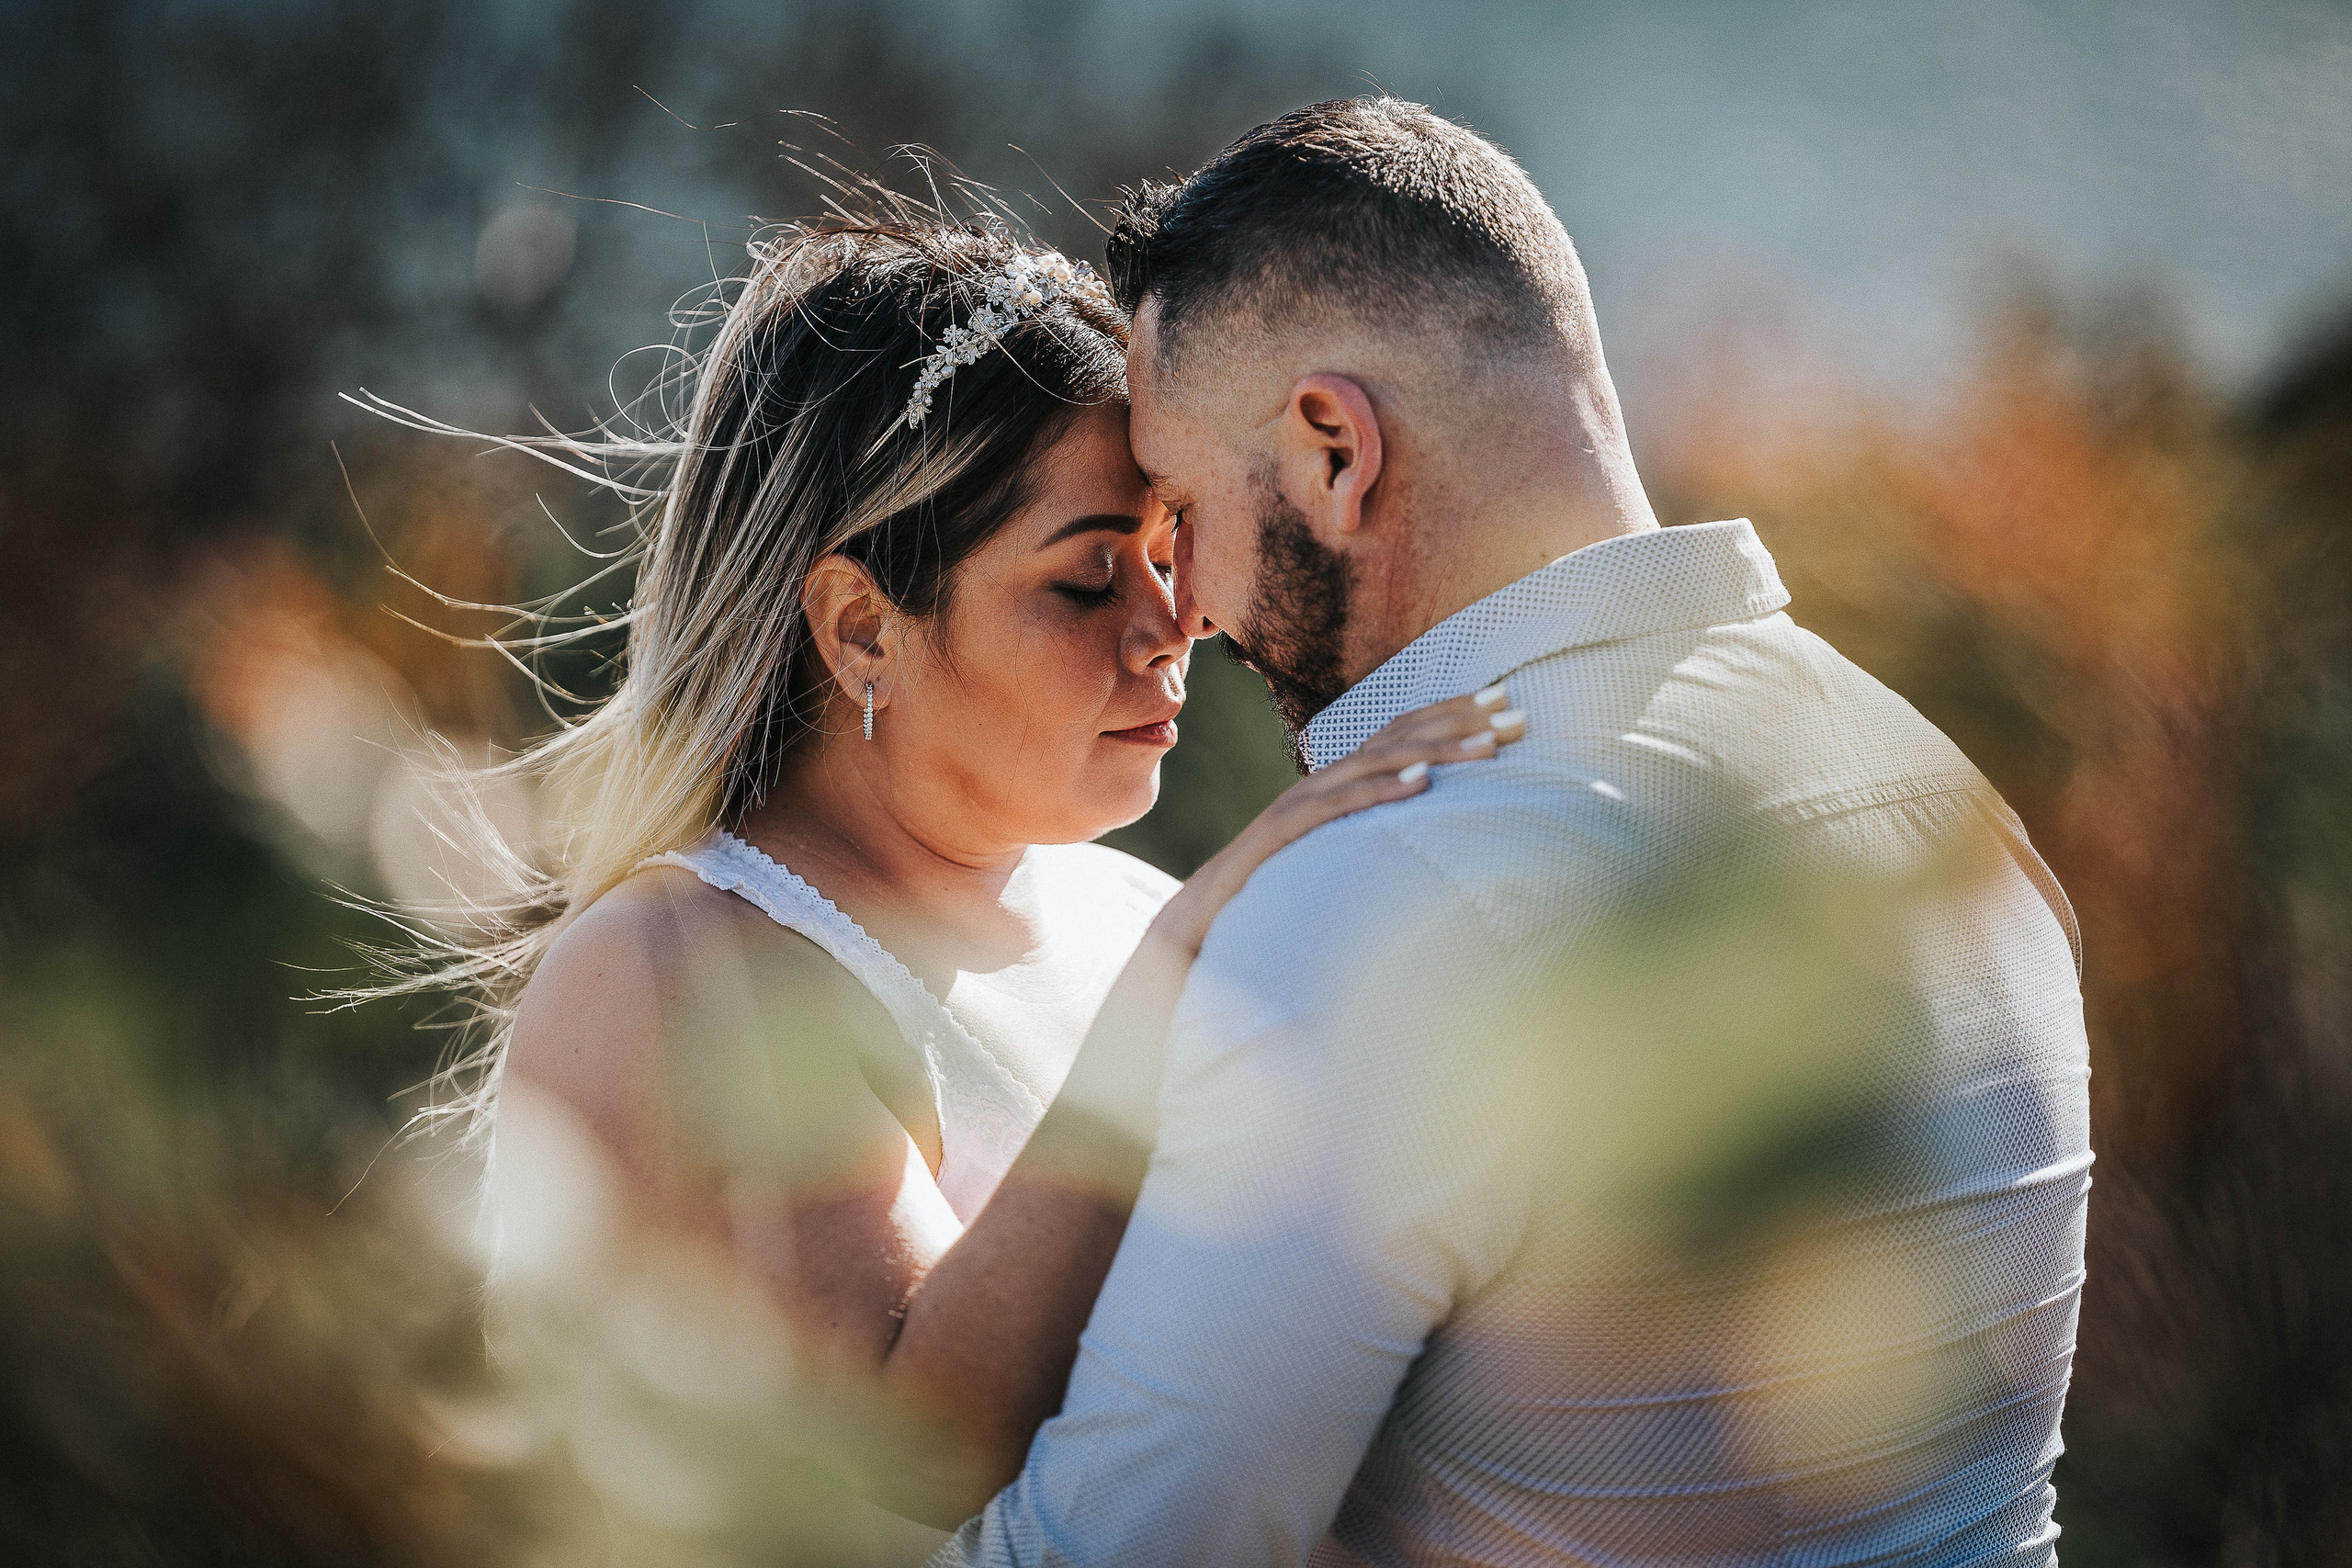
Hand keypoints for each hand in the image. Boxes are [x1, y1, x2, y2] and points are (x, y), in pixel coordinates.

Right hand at [1155, 685, 1526, 957]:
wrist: (1199, 918)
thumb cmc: (1271, 890)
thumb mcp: (1334, 854)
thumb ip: (1372, 835)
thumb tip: (1428, 830)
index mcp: (1339, 782)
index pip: (1402, 733)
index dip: (1452, 712)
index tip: (1505, 701)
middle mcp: (1324, 780)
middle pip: (1398, 736)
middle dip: (1460, 721)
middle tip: (1516, 713)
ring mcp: (1303, 802)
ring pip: (1376, 763)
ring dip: (1436, 751)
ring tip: (1487, 748)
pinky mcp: (1286, 832)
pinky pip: (1340, 807)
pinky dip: (1382, 790)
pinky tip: (1422, 784)